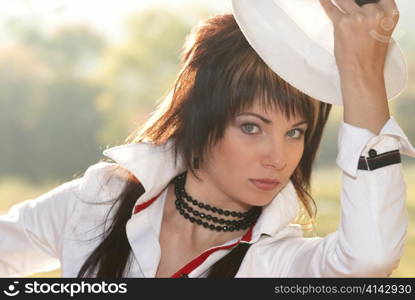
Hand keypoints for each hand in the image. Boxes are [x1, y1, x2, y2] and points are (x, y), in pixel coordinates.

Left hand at [319, 0, 398, 133]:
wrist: (362, 74)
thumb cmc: (370, 58)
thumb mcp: (381, 34)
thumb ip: (375, 19)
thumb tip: (361, 11)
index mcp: (390, 15)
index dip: (369, 2)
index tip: (363, 2)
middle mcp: (375, 13)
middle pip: (361, 2)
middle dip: (354, 8)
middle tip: (349, 16)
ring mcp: (358, 17)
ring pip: (345, 2)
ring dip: (339, 2)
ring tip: (334, 2)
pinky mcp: (342, 23)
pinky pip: (332, 9)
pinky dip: (325, 3)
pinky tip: (322, 0)